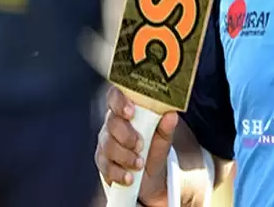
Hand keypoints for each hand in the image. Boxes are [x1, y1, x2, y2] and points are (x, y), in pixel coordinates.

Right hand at [95, 86, 178, 206]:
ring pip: (108, 145)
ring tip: (139, 164)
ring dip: (125, 156)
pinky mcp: (102, 162)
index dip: (120, 101)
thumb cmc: (155, 148)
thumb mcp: (164, 138)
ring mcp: (105, 142)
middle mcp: (113, 123)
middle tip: (140, 145)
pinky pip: (105, 166)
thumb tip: (171, 114)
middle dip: (126, 135)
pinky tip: (129, 177)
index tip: (130, 112)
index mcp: (127, 110)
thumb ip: (167, 127)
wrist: (150, 177)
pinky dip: (119, 173)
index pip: (116, 96)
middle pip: (112, 122)